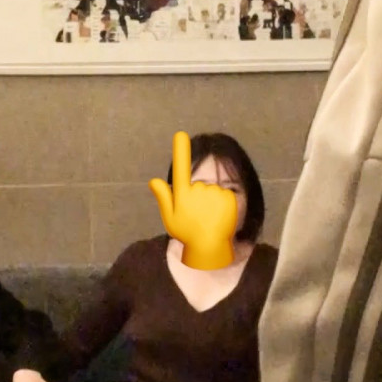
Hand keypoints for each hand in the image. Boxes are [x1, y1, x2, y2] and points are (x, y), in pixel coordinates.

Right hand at [149, 131, 237, 269]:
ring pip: (212, 191)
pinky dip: (223, 204)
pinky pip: (224, 195)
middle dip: (197, 197)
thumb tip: (153, 180)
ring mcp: (214, 193)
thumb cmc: (187, 234)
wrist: (209, 247)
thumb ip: (164, 197)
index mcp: (182, 194)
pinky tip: (219, 217)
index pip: (180, 169)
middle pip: (198, 186)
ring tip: (209, 218)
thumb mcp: (170, 219)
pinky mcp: (228, 197)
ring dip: (211, 202)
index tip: (180, 135)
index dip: (180, 151)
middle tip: (196, 215)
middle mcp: (198, 190)